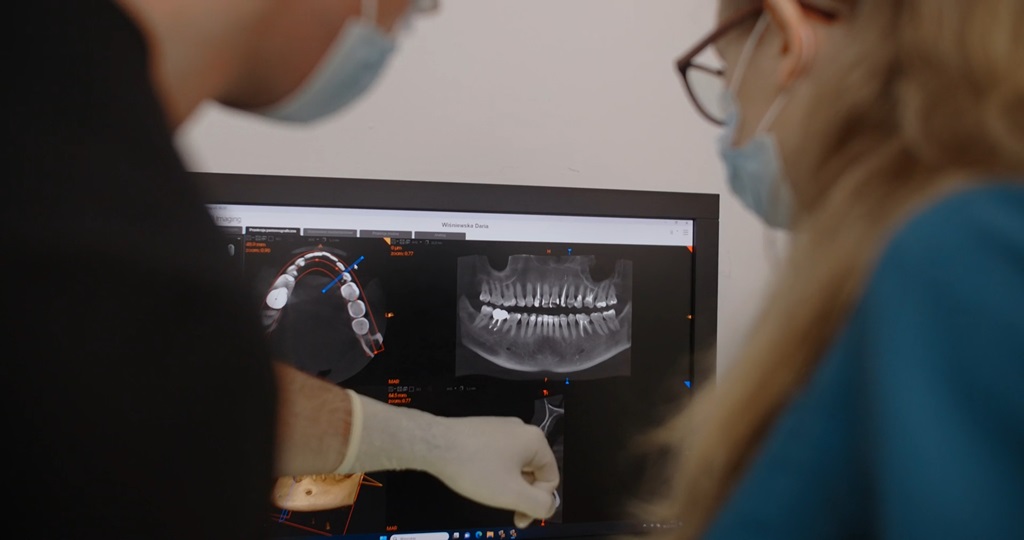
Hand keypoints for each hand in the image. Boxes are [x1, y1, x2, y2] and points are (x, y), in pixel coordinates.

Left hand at [421, 416, 559, 528]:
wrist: (434, 444)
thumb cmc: (470, 464)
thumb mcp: (512, 494)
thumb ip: (539, 505)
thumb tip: (549, 506)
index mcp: (535, 441)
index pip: (551, 479)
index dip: (538, 503)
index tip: (520, 516)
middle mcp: (520, 430)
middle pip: (533, 472)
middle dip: (520, 492)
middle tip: (503, 505)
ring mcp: (501, 429)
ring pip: (515, 466)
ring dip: (505, 484)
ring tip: (486, 489)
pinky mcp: (485, 432)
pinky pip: (498, 457)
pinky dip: (492, 472)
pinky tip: (477, 477)